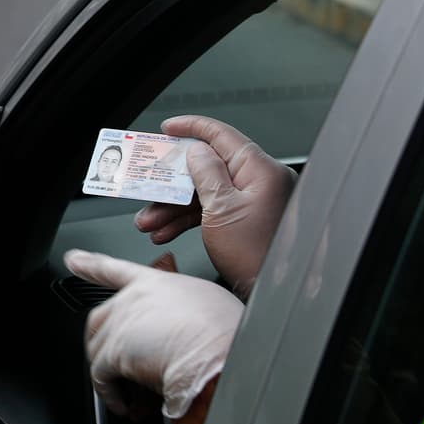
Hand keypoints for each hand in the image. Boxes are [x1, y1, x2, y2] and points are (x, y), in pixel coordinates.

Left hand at [64, 249, 242, 418]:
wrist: (225, 354)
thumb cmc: (229, 334)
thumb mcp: (210, 306)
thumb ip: (184, 312)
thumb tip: (184, 331)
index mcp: (156, 283)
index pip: (116, 269)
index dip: (91, 264)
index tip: (74, 260)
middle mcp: (133, 299)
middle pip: (102, 320)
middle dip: (106, 347)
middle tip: (118, 369)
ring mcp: (121, 323)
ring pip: (99, 349)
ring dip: (111, 375)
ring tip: (128, 394)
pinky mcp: (115, 353)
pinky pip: (101, 376)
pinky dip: (110, 395)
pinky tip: (123, 406)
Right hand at [134, 116, 296, 298]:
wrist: (275, 296)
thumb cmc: (259, 257)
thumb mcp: (221, 210)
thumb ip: (206, 173)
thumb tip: (196, 150)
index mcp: (260, 171)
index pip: (221, 135)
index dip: (190, 128)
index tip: (168, 128)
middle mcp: (261, 182)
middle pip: (208, 168)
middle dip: (172, 181)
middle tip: (148, 183)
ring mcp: (256, 203)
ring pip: (205, 193)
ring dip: (174, 206)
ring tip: (150, 220)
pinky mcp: (248, 222)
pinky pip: (212, 211)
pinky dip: (188, 220)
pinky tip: (167, 230)